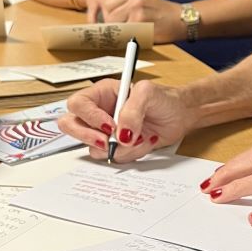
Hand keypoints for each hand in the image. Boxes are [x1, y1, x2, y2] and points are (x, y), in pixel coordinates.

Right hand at [59, 79, 194, 161]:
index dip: (89, 117)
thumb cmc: (165, 99)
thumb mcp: (148, 93)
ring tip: (139, 137)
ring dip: (118, 147)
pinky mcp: (117, 147)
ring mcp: (107, 132)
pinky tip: (143, 142)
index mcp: (102, 93)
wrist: (180, 117)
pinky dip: (130, 154)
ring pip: (92, 148)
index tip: (109, 125)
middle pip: (71, 125)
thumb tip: (120, 133)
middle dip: (88, 136)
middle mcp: (100, 112)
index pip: (78, 104)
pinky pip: (112, 157)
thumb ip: (132, 110)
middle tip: (107, 141)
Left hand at [99, 0, 183, 41]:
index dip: (108, 14)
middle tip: (122, 30)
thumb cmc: (163, 11)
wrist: (182, 19)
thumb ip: (127, 4)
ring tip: (131, 34)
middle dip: (113, 26)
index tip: (113, 20)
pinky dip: (128, 40)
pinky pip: (126, 37)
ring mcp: (138, 15)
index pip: (108, 3)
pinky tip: (137, 38)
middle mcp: (134, 2)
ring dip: (120, 34)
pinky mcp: (143, 28)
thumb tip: (108, 16)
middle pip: (109, 17)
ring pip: (116, 29)